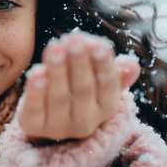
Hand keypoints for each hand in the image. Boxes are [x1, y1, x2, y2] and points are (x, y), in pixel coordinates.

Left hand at [18, 31, 139, 140]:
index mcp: (106, 109)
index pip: (108, 86)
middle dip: (79, 63)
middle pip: (83, 90)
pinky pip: (35, 108)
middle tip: (74, 39)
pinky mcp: (34, 126)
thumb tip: (132, 63)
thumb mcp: (95, 82)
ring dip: (57, 71)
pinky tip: (35, 71)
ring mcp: (58, 127)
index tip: (99, 44)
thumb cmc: (74, 91)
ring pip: (59, 98)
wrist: (44, 118)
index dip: (103, 64)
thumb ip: (112, 71)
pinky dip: (35, 90)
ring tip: (54, 48)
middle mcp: (85, 122)